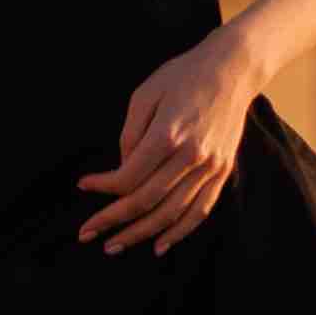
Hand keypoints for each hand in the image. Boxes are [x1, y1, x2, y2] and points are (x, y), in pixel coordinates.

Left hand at [86, 28, 254, 254]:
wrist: (232, 69)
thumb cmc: (182, 76)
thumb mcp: (145, 93)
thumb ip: (130, 134)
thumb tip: (123, 169)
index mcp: (167, 134)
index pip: (128, 176)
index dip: (103, 186)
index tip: (83, 186)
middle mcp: (190, 155)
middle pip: (146, 201)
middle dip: (113, 220)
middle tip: (87, 233)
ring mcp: (209, 167)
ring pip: (171, 213)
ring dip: (141, 234)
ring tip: (115, 245)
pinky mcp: (222, 172)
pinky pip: (200, 211)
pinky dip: (179, 232)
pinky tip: (159, 245)